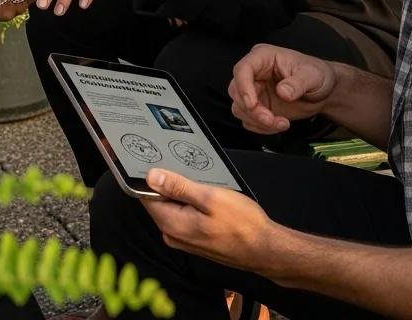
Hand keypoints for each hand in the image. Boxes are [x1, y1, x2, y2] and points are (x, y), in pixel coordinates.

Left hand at [142, 168, 278, 274]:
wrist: (266, 250)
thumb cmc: (242, 224)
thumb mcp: (210, 197)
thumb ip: (178, 187)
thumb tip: (151, 176)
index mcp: (172, 224)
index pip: (146, 196)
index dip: (151, 176)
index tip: (160, 161)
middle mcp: (173, 234)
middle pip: (158, 201)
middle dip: (169, 183)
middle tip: (187, 169)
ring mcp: (183, 239)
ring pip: (173, 207)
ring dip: (182, 193)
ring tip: (201, 182)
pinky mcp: (194, 239)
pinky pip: (183, 215)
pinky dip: (190, 203)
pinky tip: (206, 196)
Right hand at [228, 44, 339, 134]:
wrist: (324, 91)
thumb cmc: (317, 74)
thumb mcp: (312, 75)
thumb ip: (297, 83)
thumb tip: (283, 92)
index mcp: (263, 57)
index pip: (242, 69)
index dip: (243, 87)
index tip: (252, 104)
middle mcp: (254, 73)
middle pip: (237, 91)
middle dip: (252, 110)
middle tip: (271, 119)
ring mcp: (255, 90)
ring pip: (239, 107)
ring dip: (257, 121)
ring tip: (280, 123)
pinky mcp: (258, 106)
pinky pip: (248, 120)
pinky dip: (261, 127)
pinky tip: (279, 124)